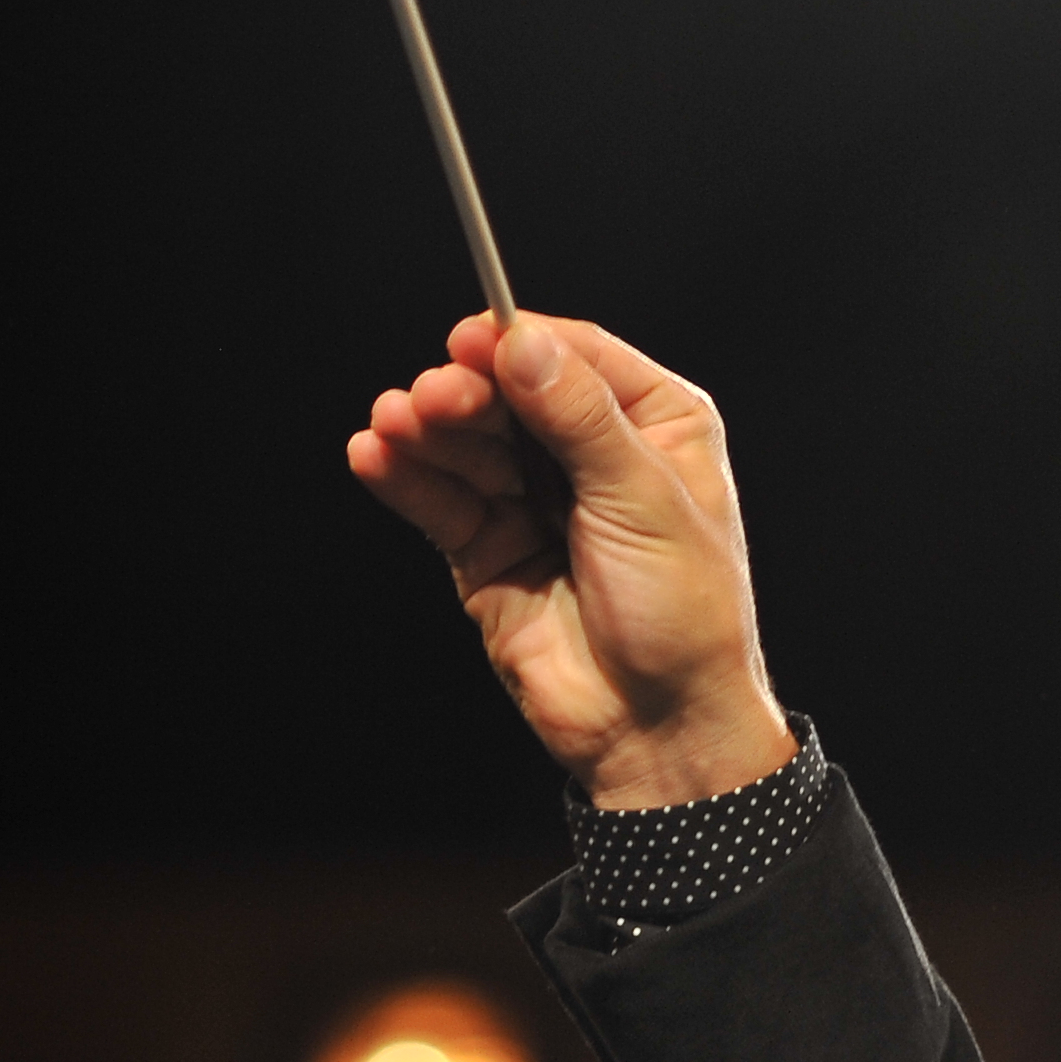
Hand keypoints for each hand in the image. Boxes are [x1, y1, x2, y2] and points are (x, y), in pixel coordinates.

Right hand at [347, 313, 795, 806]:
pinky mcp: (489, 550)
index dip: (523, 342)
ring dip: (429, 431)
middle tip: (434, 395)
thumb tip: (523, 344)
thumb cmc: (685, 614)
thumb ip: (578, 419)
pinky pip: (440, 500)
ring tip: (396, 423)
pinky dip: (406, 477)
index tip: (474, 336)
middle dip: (468, 392)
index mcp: (657, 428)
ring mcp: (537, 503)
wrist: (659, 725)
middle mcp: (594, 457)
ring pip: (469, 445)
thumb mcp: (643, 499)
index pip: (577, 358)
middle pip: (512, 396)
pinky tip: (375, 455)